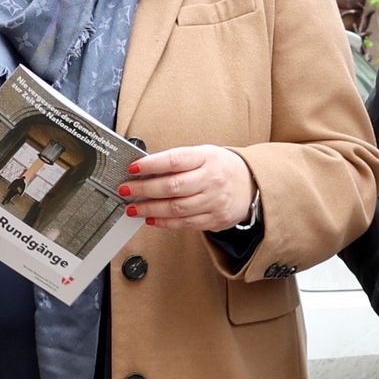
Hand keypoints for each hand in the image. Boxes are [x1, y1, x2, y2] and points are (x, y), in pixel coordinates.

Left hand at [120, 144, 254, 230]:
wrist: (251, 184)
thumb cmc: (221, 167)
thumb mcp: (203, 154)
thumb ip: (178, 162)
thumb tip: (145, 170)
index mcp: (207, 157)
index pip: (174, 160)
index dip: (151, 165)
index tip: (133, 168)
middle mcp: (211, 179)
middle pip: (172, 187)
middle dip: (144, 189)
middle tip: (126, 190)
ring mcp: (214, 201)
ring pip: (176, 208)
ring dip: (150, 209)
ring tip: (134, 208)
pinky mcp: (215, 219)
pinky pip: (185, 223)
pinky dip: (165, 222)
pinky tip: (152, 219)